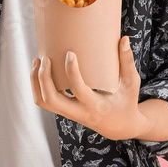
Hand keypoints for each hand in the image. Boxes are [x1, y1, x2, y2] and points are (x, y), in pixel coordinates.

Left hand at [31, 35, 149, 141]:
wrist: (120, 127)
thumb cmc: (126, 102)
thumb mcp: (131, 84)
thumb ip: (127, 61)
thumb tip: (124, 38)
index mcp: (97, 106)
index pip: (78, 90)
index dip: (71, 71)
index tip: (69, 53)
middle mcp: (80, 112)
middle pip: (52, 99)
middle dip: (44, 77)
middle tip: (45, 58)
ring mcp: (70, 114)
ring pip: (44, 102)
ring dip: (36, 82)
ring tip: (37, 61)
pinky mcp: (65, 111)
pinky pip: (45, 102)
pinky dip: (38, 86)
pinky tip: (40, 70)